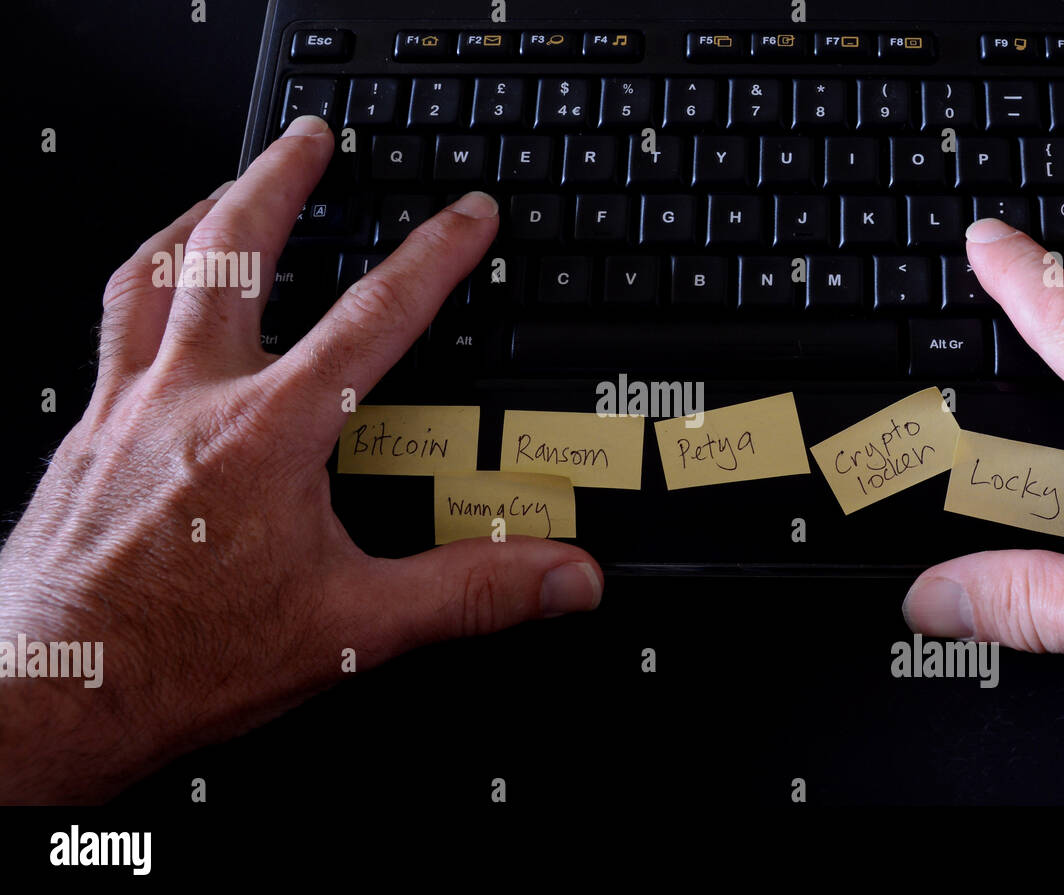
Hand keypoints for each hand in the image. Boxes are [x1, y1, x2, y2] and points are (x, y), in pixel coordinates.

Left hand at [0, 115, 601, 802]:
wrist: (54, 697)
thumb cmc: (181, 661)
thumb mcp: (353, 627)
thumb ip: (471, 593)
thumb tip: (561, 577)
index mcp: (266, 434)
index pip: (373, 316)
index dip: (435, 255)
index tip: (466, 216)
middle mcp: (188, 399)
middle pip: (235, 250)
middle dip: (281, 178)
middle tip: (311, 138)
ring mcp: (124, 407)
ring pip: (155, 271)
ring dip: (200, 213)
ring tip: (230, 185)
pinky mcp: (83, 432)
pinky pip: (110, 324)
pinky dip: (142, 282)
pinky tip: (156, 293)